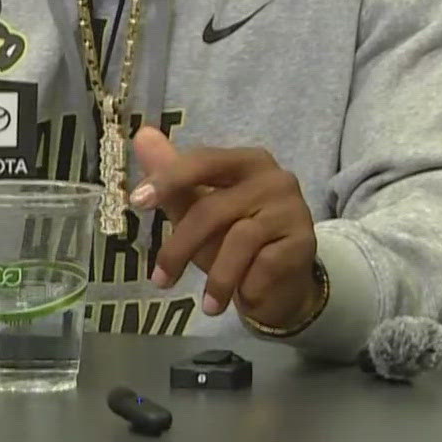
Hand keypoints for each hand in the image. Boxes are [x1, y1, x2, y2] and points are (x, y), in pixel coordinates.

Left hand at [130, 126, 320, 329]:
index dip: (168, 179)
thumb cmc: (234, 240)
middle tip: (159, 280)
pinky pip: (264, 264)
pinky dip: (248, 285)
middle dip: (180, 248)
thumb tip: (142, 135)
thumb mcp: (198, 208)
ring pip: (239, 241)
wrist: (280, 284)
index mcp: (245, 162)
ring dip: (218, 280)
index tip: (137, 202)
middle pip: (212, 209)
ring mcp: (292, 208)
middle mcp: (273, 178)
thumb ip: (173, 176)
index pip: (203, 161)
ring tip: (208, 306)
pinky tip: (246, 295)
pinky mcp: (305, 241)